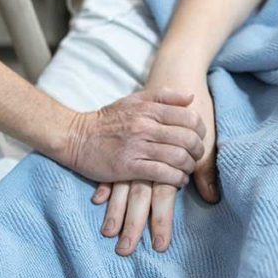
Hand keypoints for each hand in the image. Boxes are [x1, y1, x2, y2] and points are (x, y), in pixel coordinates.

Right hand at [93, 82, 218, 255]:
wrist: (76, 137)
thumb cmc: (107, 120)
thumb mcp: (134, 100)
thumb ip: (163, 96)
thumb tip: (191, 97)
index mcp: (148, 110)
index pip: (189, 118)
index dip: (201, 130)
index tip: (199, 138)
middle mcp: (145, 127)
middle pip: (187, 139)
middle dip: (198, 150)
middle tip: (196, 156)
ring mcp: (137, 147)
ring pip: (178, 157)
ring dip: (189, 166)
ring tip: (187, 169)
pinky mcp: (129, 167)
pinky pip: (163, 174)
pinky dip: (176, 179)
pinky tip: (177, 180)